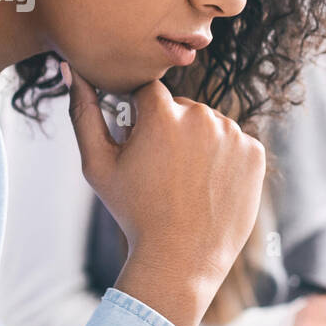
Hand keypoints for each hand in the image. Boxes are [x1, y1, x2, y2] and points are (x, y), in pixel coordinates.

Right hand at [65, 63, 265, 325]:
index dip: (141, 117)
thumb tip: (71, 67)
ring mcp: (233, 134)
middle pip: (182, 108)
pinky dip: (224, 159)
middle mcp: (201, 115)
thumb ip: (83, 111)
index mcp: (161, 111)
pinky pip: (235, 144)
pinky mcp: (255, 153)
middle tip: (162, 171)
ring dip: (199, 143)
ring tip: (186, 181)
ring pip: (210, 126)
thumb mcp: (98, 165)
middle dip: (171, 130)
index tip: (140, 144)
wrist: (180, 258)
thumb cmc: (133, 212)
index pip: (148, 92)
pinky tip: (209, 186)